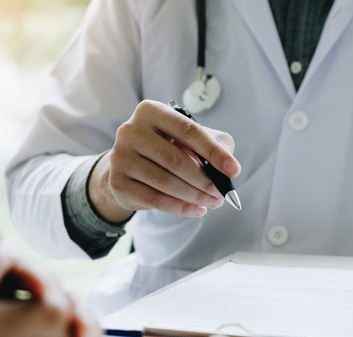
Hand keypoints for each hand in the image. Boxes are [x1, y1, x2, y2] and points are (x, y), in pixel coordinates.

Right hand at [88, 100, 240, 222]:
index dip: (214, 152)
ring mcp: (121, 157)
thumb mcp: (190, 138)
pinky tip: (197, 209)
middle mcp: (131, 130)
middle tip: (222, 193)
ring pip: (166, 183)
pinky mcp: (118, 182)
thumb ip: (214, 143)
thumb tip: (229, 167)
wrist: (128, 166)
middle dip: (205, 180)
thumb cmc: (166, 147)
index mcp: (151, 111)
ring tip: (213, 202)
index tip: (234, 170)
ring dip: (195, 196)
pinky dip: (182, 208)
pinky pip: (156, 200)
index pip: (188, 131)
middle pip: (176, 160)